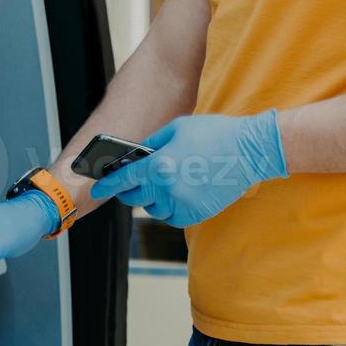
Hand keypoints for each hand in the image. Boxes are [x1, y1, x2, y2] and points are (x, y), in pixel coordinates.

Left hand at [88, 110, 286, 226]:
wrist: (249, 150)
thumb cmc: (213, 134)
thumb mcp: (176, 129)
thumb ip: (151, 145)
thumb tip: (133, 158)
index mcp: (159, 165)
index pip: (122, 180)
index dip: (106, 186)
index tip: (96, 190)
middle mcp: (167, 189)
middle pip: (134, 199)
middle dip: (129, 191)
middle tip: (133, 182)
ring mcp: (183, 204)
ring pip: (153, 210)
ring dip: (151, 199)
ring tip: (162, 183)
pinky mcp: (196, 214)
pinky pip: (171, 217)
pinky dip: (169, 208)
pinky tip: (178, 192)